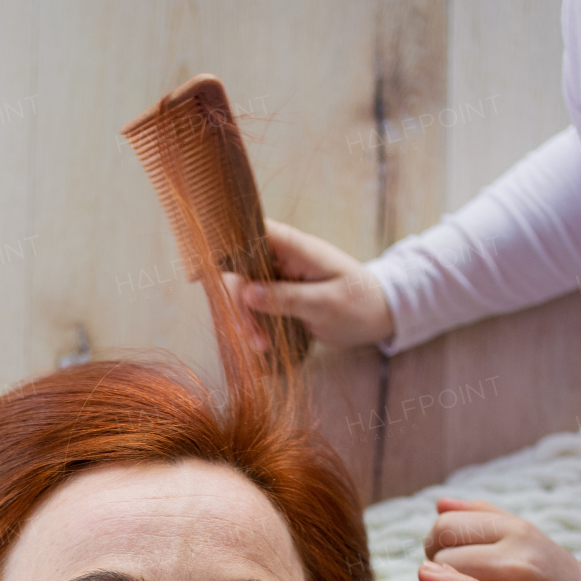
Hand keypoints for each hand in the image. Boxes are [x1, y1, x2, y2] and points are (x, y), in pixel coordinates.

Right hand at [225, 219, 394, 351]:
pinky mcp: (281, 297)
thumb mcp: (325, 303)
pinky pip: (256, 308)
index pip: (250, 233)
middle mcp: (282, 257)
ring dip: (247, 321)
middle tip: (251, 338)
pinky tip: (262, 346)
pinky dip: (255, 327)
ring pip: (245, 294)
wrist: (380, 315)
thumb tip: (246, 293)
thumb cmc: (360, 303)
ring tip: (261, 348)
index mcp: (294, 246)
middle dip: (239, 305)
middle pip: (240, 270)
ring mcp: (280, 277)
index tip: (199, 273)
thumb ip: (286, 297)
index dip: (222, 247)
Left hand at [421, 499, 580, 580]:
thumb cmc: (554, 574)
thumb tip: (440, 503)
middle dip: (440, 573)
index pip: (446, 524)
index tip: (447, 554)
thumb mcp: (526, 535)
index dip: (436, 541)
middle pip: (441, 560)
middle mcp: (516, 555)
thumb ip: (482, 516)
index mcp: (516, 528)